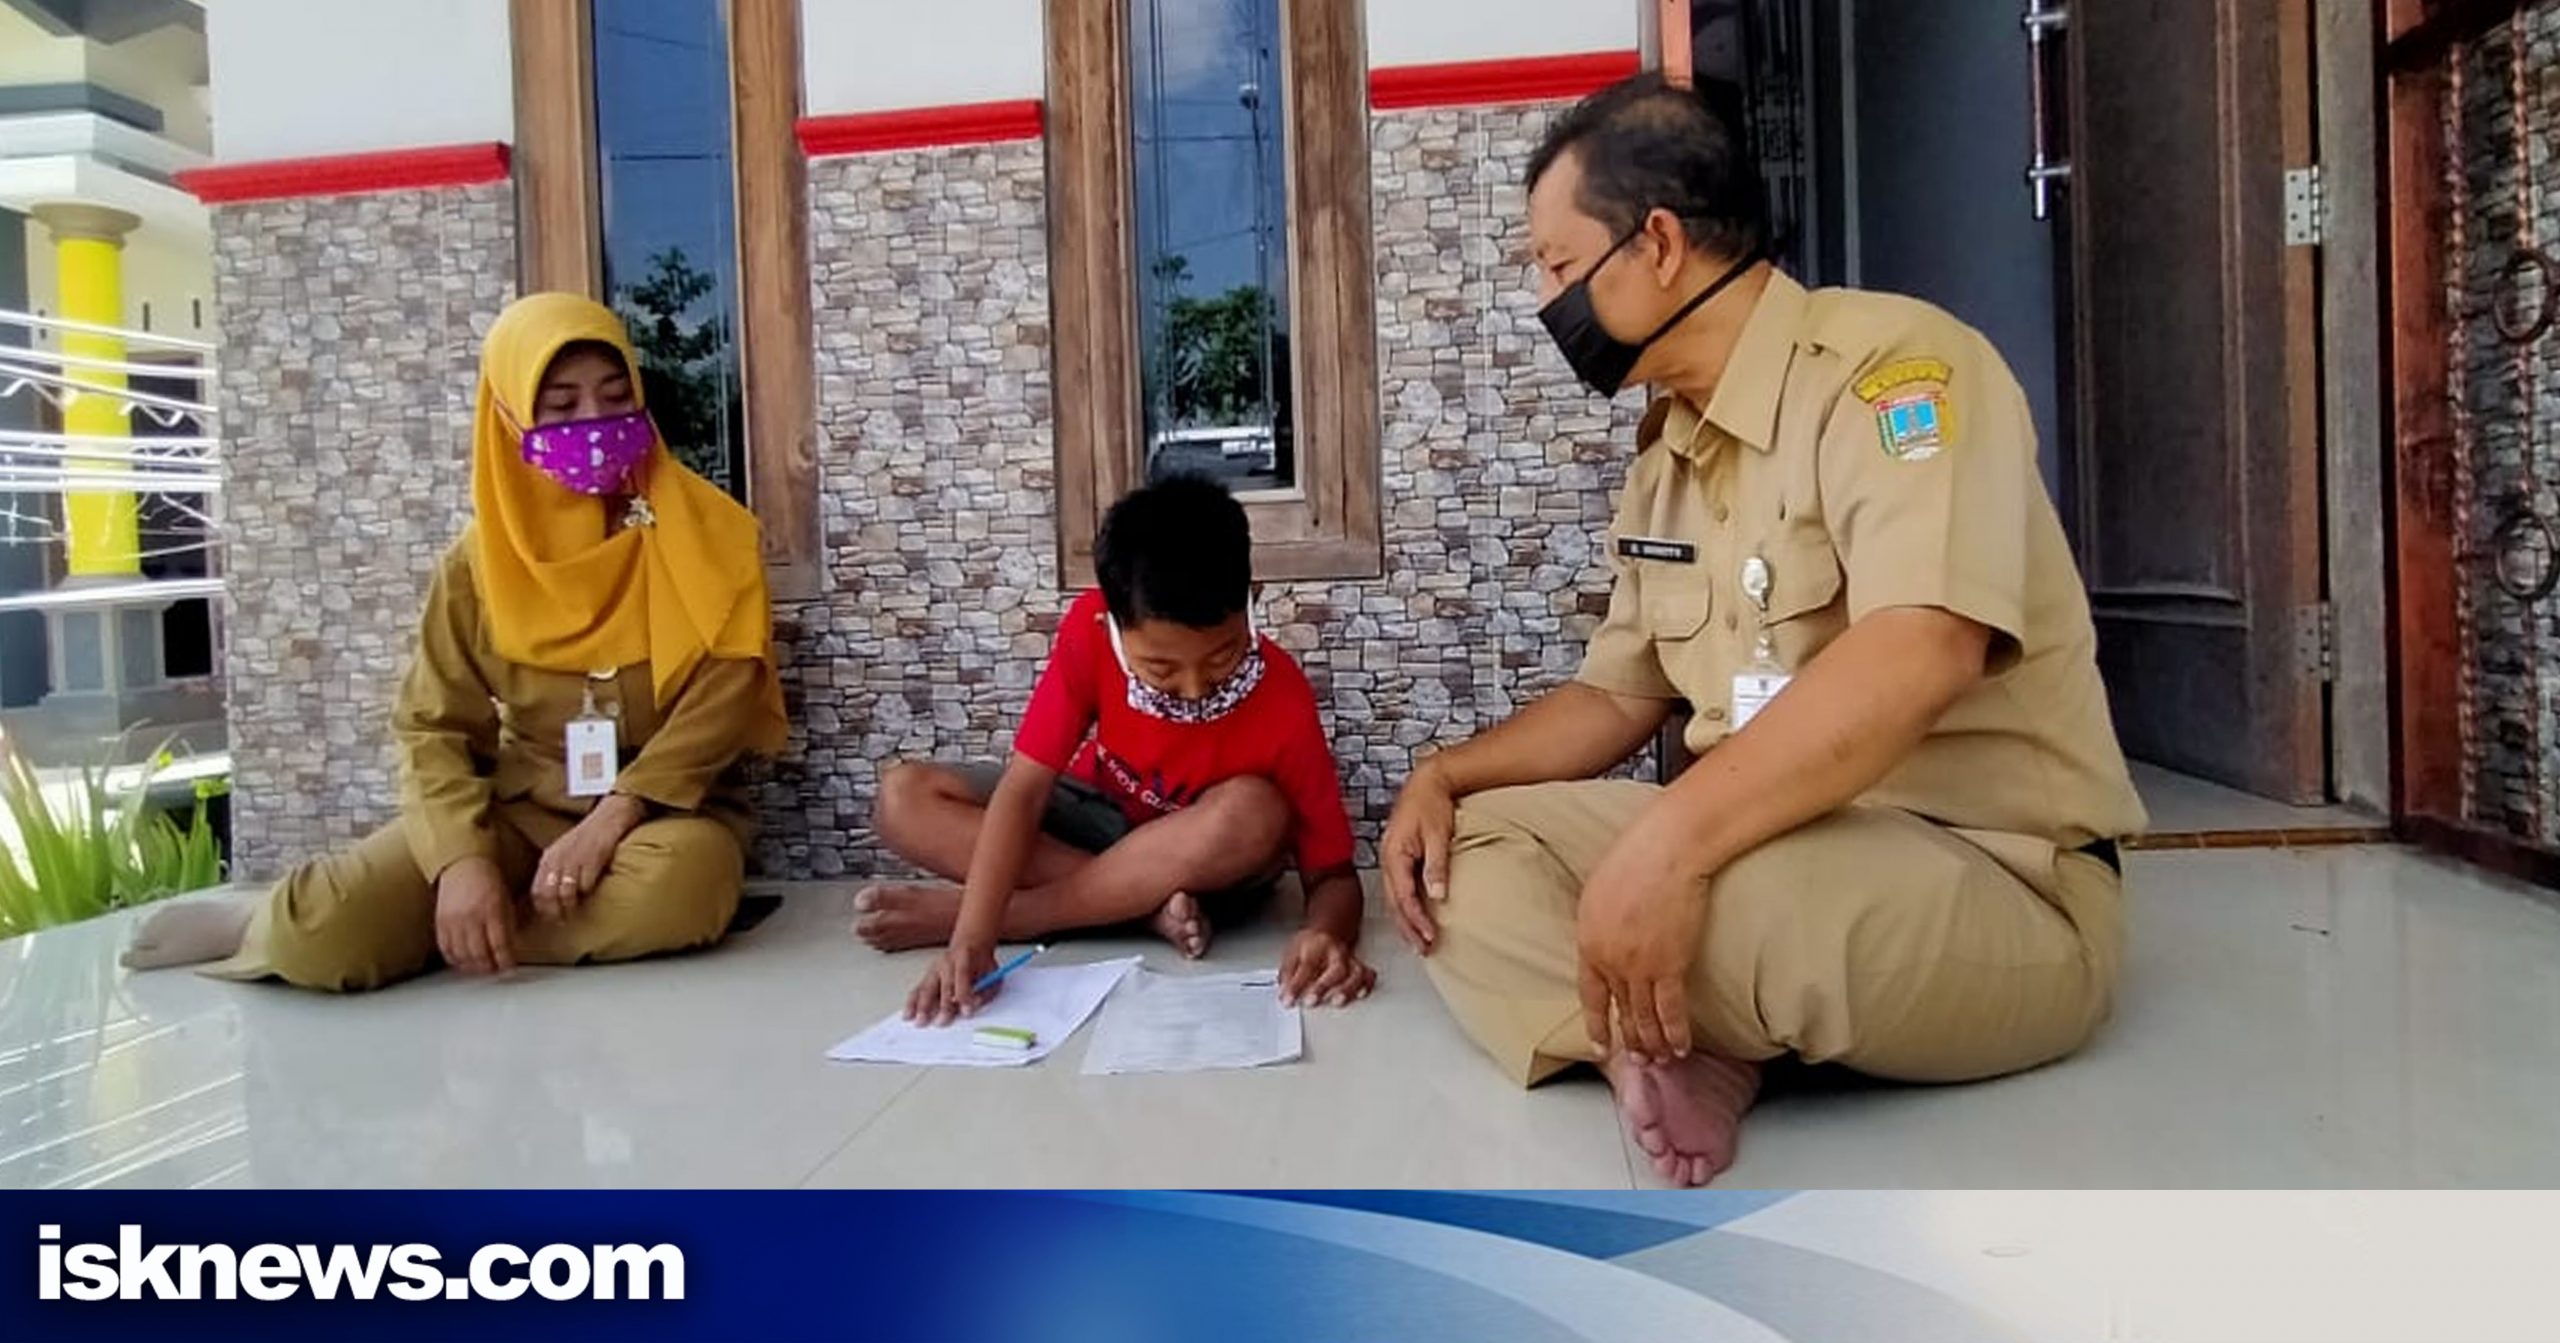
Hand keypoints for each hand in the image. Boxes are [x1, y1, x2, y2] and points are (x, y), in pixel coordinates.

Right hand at [434, 856, 516, 975]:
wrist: (463, 865)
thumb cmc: (488, 881)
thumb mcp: (506, 901)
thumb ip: (507, 926)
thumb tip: (509, 950)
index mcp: (492, 911)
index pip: (500, 945)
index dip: (505, 960)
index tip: (509, 966)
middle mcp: (472, 918)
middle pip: (479, 954)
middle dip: (489, 967)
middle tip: (495, 970)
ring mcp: (454, 921)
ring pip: (462, 955)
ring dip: (472, 967)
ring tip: (480, 968)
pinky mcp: (440, 923)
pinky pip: (446, 948)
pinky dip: (455, 959)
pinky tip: (462, 962)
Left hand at [532, 795, 645, 922]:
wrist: (610, 815)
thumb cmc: (590, 836)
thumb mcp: (566, 850)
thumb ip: (556, 869)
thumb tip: (551, 896)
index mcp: (549, 857)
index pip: (536, 890)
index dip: (541, 908)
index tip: (549, 919)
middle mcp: (558, 858)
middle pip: (548, 894)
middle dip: (554, 912)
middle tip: (562, 921)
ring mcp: (574, 858)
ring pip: (564, 892)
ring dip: (570, 906)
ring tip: (575, 913)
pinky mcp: (592, 858)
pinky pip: (585, 884)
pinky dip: (587, 893)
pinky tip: (590, 895)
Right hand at [905, 939, 997, 1025]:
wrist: (969, 944)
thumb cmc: (980, 962)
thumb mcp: (992, 972)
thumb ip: (986, 990)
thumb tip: (975, 1004)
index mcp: (964, 958)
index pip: (962, 977)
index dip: (964, 996)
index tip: (967, 1012)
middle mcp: (946, 963)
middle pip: (943, 986)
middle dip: (943, 1006)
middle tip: (942, 1022)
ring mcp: (933, 969)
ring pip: (926, 988)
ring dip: (922, 1007)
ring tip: (920, 1021)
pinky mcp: (926, 976)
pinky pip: (917, 990)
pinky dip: (911, 1003)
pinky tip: (908, 1014)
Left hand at [1278, 927, 1375, 1006]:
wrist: (1327, 933)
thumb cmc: (1310, 945)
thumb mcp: (1292, 953)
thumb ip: (1288, 974)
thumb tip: (1284, 994)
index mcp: (1317, 946)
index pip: (1307, 966)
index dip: (1296, 985)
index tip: (1288, 1000)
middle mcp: (1336, 952)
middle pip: (1335, 969)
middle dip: (1323, 987)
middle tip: (1311, 1001)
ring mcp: (1350, 959)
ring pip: (1356, 973)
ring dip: (1347, 989)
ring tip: (1336, 1001)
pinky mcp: (1360, 967)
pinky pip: (1368, 976)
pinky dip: (1366, 986)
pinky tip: (1359, 995)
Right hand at [1381, 761, 1458, 953]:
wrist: (1427, 781)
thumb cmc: (1432, 804)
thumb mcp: (1438, 835)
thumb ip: (1436, 866)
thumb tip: (1438, 896)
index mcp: (1394, 855)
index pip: (1404, 897)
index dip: (1417, 920)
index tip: (1431, 937)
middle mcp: (1387, 860)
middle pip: (1394, 904)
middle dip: (1408, 929)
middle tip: (1424, 949)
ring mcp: (1389, 860)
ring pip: (1394, 899)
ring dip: (1405, 921)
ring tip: (1419, 941)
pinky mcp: (1396, 858)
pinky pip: (1397, 889)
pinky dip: (1405, 907)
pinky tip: (1414, 916)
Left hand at [1575, 807, 1710, 1064]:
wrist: (1667, 849)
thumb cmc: (1637, 856)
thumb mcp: (1601, 888)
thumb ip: (1601, 920)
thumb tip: (1607, 934)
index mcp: (1588, 939)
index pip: (1589, 993)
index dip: (1596, 1022)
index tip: (1600, 1043)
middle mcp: (1608, 959)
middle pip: (1620, 1008)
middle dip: (1630, 1038)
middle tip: (1638, 1060)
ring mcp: (1637, 966)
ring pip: (1644, 1016)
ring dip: (1653, 1043)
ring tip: (1659, 1060)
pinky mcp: (1669, 965)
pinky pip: (1670, 1010)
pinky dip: (1676, 1033)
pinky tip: (1680, 1047)